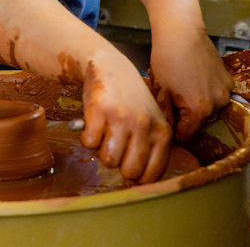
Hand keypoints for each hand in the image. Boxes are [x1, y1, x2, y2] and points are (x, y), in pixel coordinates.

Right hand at [78, 49, 173, 183]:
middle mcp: (144, 125)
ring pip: (108, 160)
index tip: (129, 166)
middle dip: (119, 165)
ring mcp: (121, 117)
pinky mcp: (99, 110)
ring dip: (102, 151)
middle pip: (129, 171)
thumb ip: (150, 148)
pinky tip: (93, 125)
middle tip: (115, 149)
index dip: (137, 176)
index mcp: (162, 132)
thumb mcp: (152, 121)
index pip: (151, 174)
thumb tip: (138, 182)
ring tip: (105, 134)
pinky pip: (89, 143)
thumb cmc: (131, 100)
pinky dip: (87, 138)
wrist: (110, 66)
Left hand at [149, 25, 230, 140]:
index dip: (175, 130)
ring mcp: (225, 91)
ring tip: (182, 85)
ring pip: (209, 108)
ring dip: (197, 103)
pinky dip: (206, 91)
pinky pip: (217, 94)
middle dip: (186, 116)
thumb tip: (169, 130)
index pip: (188, 134)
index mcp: (199, 109)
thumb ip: (166, 115)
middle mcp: (217, 103)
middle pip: (200, 122)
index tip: (169, 121)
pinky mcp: (228, 79)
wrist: (181, 31)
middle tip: (172, 98)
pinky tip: (193, 78)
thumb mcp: (161, 90)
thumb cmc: (167, 58)